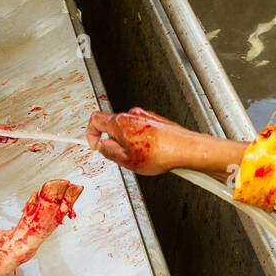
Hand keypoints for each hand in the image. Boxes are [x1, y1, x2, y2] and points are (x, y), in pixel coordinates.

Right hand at [86, 108, 246, 178]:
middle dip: (112, 141)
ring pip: (126, 128)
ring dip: (127, 142)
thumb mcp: (127, 161)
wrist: (185, 149)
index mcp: (121, 123)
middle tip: (121, 156)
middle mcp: (131, 115)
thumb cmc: (161, 154)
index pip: (95, 119)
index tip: (95, 145)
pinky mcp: (154, 120)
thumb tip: (102, 146)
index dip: (90, 133)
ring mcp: (144, 116)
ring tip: (140, 157)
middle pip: (111, 125)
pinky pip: (139, 129)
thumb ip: (109, 152)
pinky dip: (139, 139)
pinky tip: (150, 152)